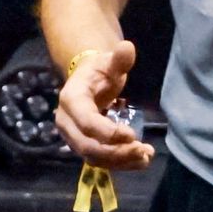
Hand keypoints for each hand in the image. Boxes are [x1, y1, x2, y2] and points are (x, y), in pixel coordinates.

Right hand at [54, 40, 152, 169]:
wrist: (87, 81)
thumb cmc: (99, 71)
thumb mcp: (109, 62)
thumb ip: (119, 59)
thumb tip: (127, 47)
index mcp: (71, 100)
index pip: (87, 122)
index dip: (108, 132)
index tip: (132, 134)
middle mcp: (66, 122)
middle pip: (88, 146)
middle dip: (116, 152)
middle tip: (142, 150)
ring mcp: (72, 137)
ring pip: (93, 157)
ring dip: (119, 161)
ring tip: (145, 157)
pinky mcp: (82, 146)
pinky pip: (98, 160)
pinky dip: (118, 164)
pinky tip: (139, 161)